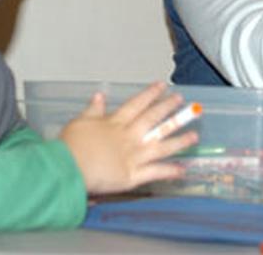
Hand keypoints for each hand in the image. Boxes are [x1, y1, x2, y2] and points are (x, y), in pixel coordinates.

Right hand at [60, 82, 198, 194]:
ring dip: (179, 140)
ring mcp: (133, 156)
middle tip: (183, 102)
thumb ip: (92, 110)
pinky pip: (155, 172)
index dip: (151, 94)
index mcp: (115, 123)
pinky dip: (169, 171)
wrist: (68, 168)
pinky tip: (183, 169)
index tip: (163, 86)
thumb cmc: (70, 146)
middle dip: (169, 110)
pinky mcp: (132, 175)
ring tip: (194, 136)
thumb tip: (99, 96)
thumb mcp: (79, 122)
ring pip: (161, 146)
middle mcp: (129, 137)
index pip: (137, 104)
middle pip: (153, 120)